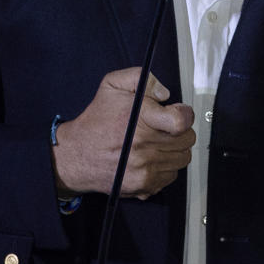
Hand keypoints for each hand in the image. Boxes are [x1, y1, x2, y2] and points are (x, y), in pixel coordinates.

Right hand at [53, 68, 195, 198]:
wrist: (76, 155)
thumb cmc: (96, 121)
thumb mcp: (112, 85)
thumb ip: (142, 79)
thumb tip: (164, 93)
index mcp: (140, 121)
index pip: (182, 121)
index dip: (184, 113)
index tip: (177, 112)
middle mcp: (143, 147)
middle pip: (187, 139)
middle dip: (179, 130)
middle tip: (165, 126)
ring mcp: (145, 169)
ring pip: (182, 157)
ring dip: (174, 148)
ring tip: (156, 141)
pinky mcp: (144, 185)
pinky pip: (172, 174)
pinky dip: (165, 165)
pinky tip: (150, 156)